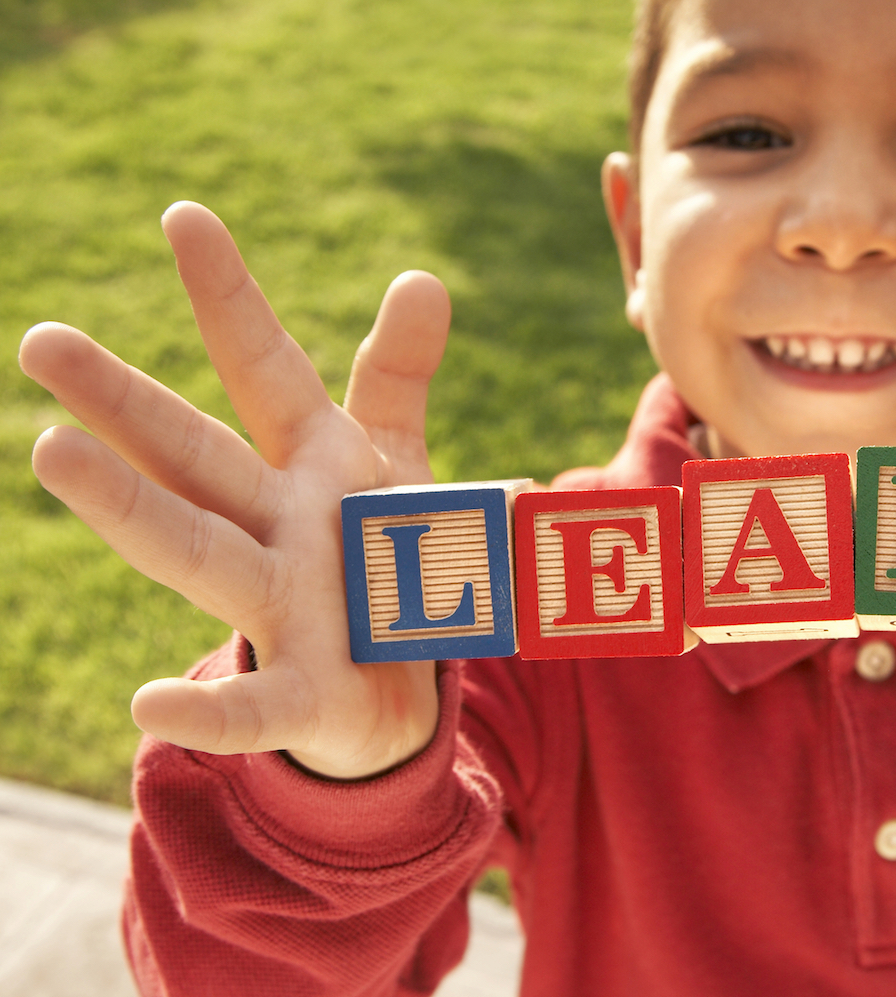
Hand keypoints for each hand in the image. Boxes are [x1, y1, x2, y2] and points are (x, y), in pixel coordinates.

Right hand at [20, 202, 449, 778]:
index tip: (186, 216)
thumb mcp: (396, 464)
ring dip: (129, 509)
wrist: (396, 690)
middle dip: (125, 403)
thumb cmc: (381, 561)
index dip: (231, 299)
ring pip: (200, 553)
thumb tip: (420, 278)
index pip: (265, 370)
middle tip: (41, 341)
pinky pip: (256, 707)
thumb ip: (397, 379)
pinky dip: (209, 711)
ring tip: (51, 453)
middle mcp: (279, 528)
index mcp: (312, 465)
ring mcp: (284, 609)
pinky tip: (148, 706)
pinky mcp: (305, 696)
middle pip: (195, 457)